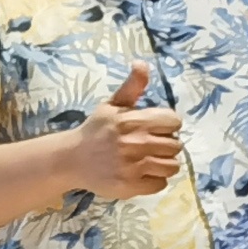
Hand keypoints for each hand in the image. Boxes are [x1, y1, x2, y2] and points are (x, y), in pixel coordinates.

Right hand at [66, 61, 182, 198]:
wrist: (70, 159)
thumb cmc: (97, 130)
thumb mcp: (112, 105)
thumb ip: (133, 86)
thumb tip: (142, 63)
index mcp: (132, 120)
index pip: (174, 122)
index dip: (167, 125)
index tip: (155, 128)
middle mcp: (135, 143)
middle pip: (176, 145)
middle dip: (165, 145)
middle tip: (148, 145)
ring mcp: (133, 166)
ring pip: (173, 166)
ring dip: (163, 163)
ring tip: (147, 160)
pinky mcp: (131, 186)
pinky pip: (161, 184)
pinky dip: (154, 180)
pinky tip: (140, 174)